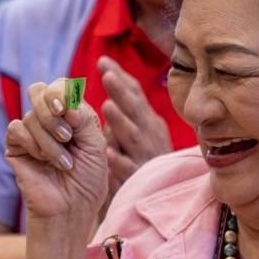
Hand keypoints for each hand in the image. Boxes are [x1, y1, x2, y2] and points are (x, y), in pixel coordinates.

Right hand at [5, 78, 109, 224]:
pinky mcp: (15, 147)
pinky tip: (43, 162)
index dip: (61, 92)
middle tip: (66, 135)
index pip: (60, 87)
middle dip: (52, 109)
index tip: (67, 110)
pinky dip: (33, 144)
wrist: (70, 210)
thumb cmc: (88, 182)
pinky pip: (16, 129)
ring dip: (50, 141)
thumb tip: (62, 101)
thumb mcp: (96, 146)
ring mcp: (31, 134)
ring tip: (63, 163)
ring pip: (31, 115)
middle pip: (39, 91)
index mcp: (71, 116)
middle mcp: (49, 121)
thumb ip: (83, 118)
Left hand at [98, 56, 170, 193]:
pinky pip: (128, 168)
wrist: (155, 197)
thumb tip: (110, 77)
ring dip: (121, 121)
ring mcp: (146, 155)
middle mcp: (150, 134)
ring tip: (106, 107)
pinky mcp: (139, 177)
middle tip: (106, 74)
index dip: (120, 77)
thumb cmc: (139, 160)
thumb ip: (124, 108)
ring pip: (133, 136)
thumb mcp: (135, 131)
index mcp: (148, 120)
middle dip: (121, 91)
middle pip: (136, 109)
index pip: (135, 94)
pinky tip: (108, 154)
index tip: (103, 61)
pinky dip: (119, 160)